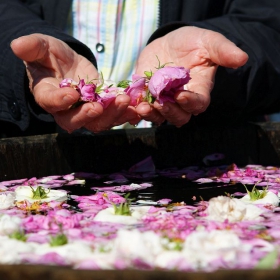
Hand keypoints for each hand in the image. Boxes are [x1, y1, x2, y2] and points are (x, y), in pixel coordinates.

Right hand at [11, 34, 139, 132]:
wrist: (68, 66)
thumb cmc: (52, 57)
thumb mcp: (42, 47)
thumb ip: (33, 48)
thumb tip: (17, 45)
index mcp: (47, 95)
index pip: (51, 102)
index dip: (60, 100)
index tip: (72, 94)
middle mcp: (66, 110)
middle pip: (75, 121)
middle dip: (88, 115)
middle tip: (100, 105)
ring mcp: (85, 112)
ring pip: (97, 122)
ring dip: (112, 115)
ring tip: (125, 101)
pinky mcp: (102, 109)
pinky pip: (113, 117)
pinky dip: (125, 114)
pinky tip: (137, 108)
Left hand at [135, 26, 247, 126]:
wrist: (168, 43)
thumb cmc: (191, 43)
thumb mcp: (208, 42)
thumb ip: (223, 51)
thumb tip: (242, 58)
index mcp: (199, 90)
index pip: (198, 104)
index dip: (191, 103)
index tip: (181, 95)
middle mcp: (181, 101)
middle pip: (179, 116)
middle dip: (170, 112)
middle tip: (161, 103)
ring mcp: (163, 101)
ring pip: (160, 117)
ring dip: (152, 115)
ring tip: (143, 107)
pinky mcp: (147, 98)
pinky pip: (142, 109)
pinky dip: (136, 110)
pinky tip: (132, 105)